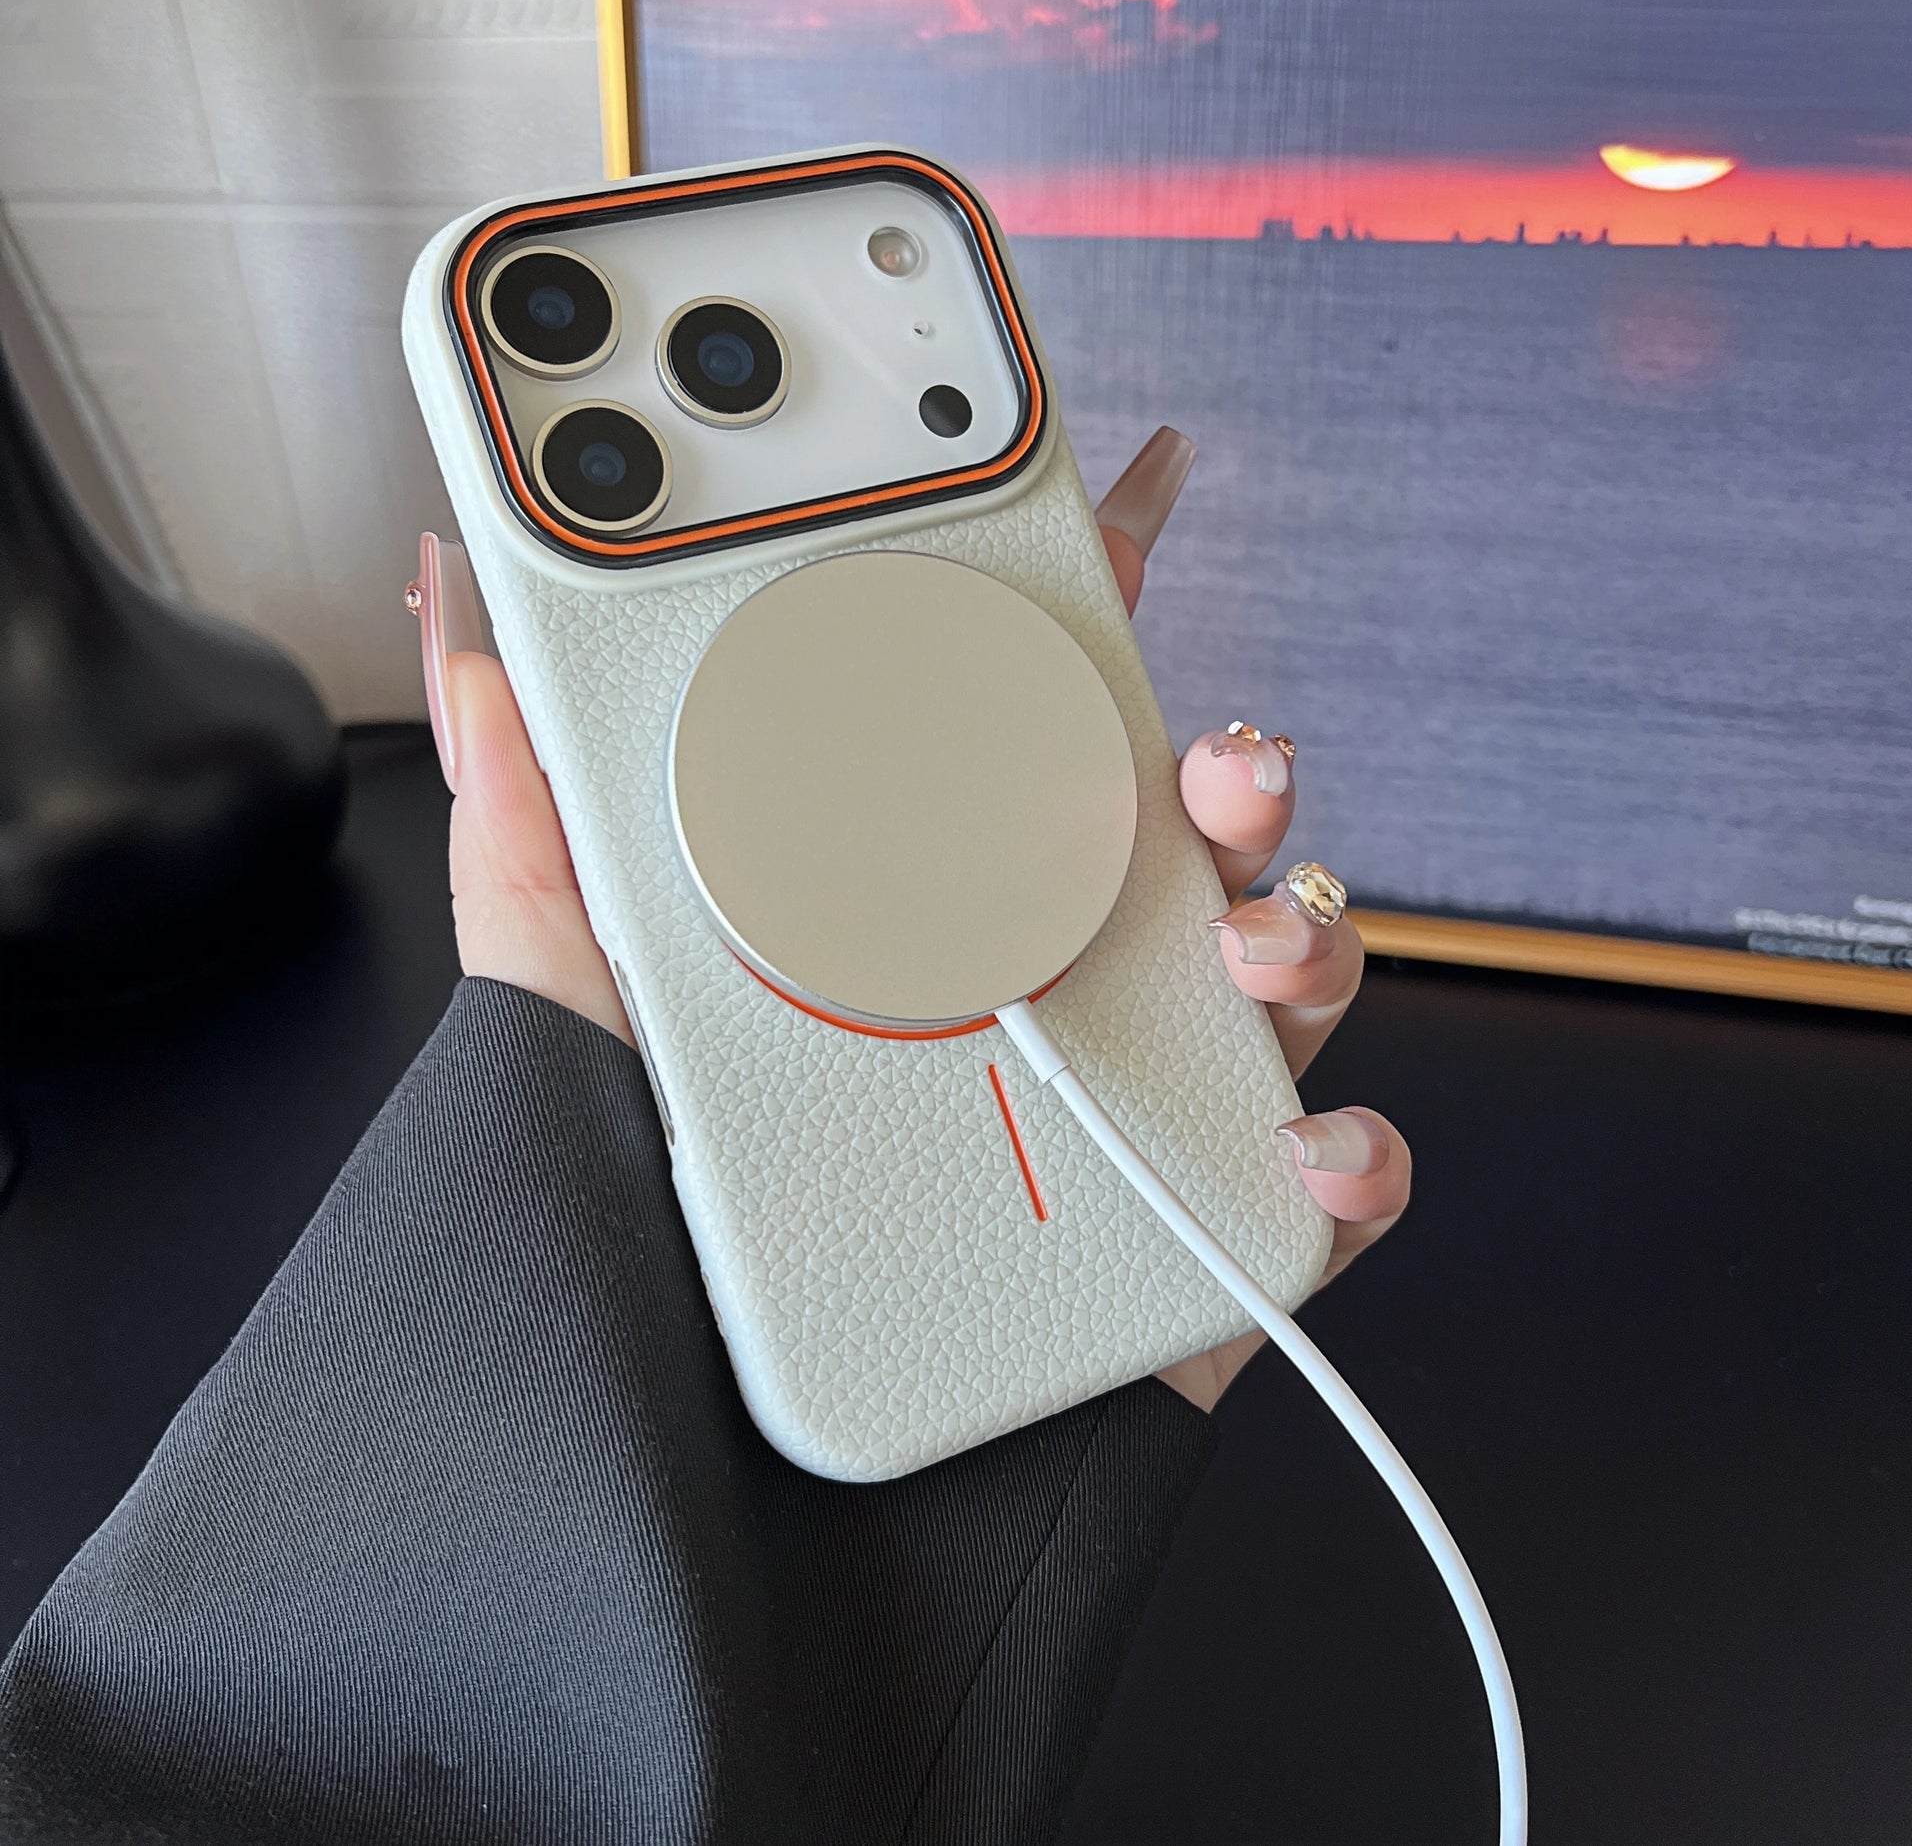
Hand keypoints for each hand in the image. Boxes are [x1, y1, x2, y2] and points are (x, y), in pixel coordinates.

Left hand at [415, 429, 1409, 1413]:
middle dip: (1232, 763)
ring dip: (1302, 928)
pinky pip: (1323, 1177)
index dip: (1074, 601)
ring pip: (1277, 967)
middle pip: (1176, 829)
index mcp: (916, 899)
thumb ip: (541, 852)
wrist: (712, 1508)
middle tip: (1216, 757)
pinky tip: (1301, 1145)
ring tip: (1247, 940)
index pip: (1011, 724)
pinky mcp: (1186, 1232)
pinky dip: (1349, 1156)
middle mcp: (1034, 976)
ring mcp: (1121, 1097)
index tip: (1115, 486)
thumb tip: (480, 666)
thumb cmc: (645, 1253)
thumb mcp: (579, 1024)